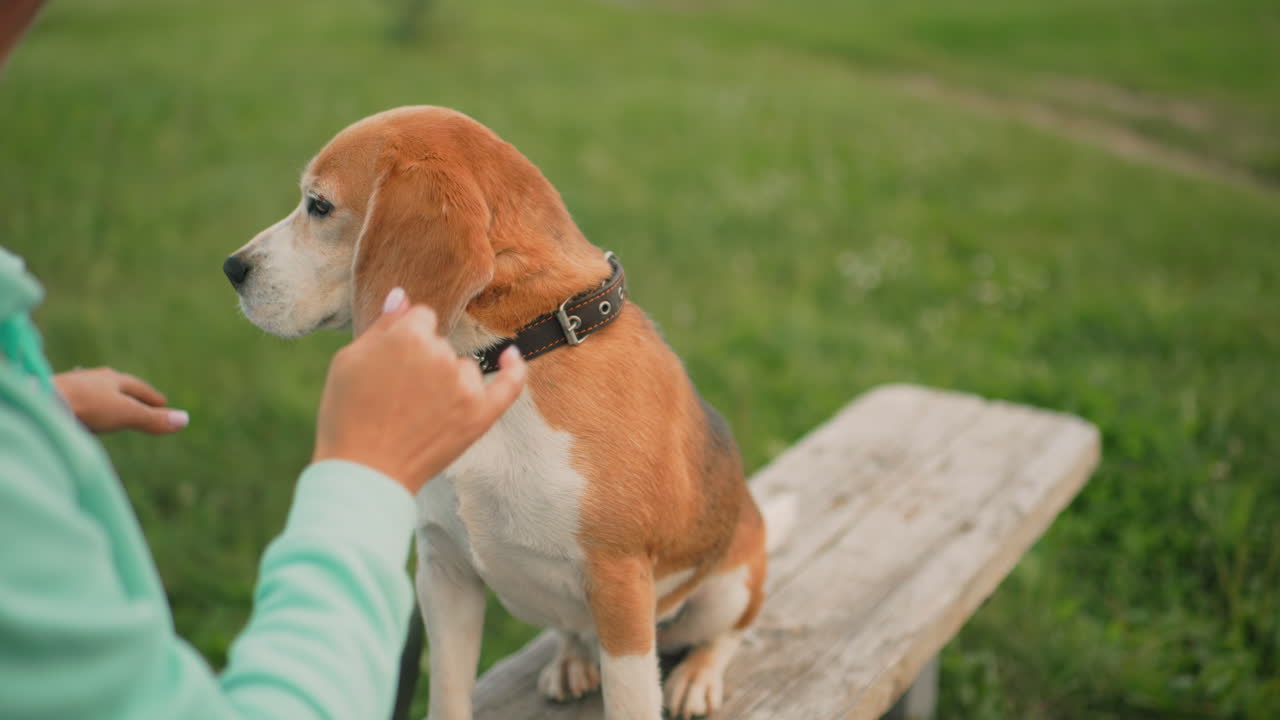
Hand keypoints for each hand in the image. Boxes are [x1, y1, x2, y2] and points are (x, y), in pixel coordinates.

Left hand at [53, 367, 188, 434]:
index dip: (152, 398)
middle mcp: (93, 378)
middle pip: (117, 387)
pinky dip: (86, 407)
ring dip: (106, 399)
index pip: (139, 387)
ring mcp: (73, 387)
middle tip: (141, 402)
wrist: (42, 402)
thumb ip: (153, 419)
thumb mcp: (127, 414)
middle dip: (130, 395)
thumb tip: (186, 420)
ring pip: (95, 392)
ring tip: (111, 406)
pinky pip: (77, 402)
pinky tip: (81, 412)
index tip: (164, 403)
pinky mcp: (56, 397)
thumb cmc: (87, 406)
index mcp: (113, 378)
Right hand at [312, 287, 526, 493]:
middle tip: (397, 396)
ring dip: (448, 381)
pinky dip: (513, 370)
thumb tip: (402, 295)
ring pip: (463, 368)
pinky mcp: (481, 414)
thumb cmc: (348, 415)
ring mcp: (465, 385)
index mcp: (408, 336)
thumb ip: (382, 324)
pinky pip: (509, 384)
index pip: (422, 318)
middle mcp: (441, 354)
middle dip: (423, 361)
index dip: (407, 338)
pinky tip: (512, 356)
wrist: (365, 470)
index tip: (394, 361)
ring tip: (418, 414)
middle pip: (441, 344)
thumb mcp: (349, 360)